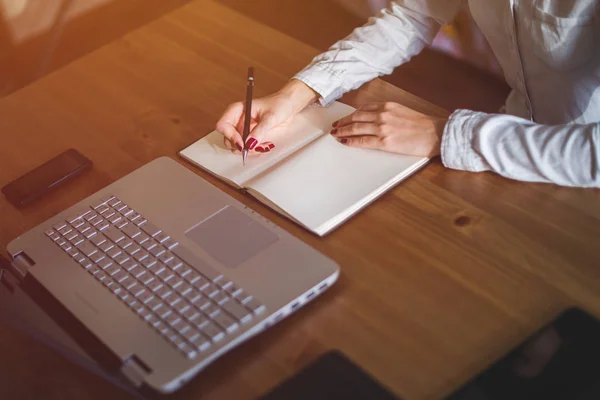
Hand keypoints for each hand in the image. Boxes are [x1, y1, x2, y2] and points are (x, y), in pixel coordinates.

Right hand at [216, 79, 317, 152]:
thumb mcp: (270, 117)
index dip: (230, 136)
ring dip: (249, 150)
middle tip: (254, 148)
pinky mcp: (250, 136)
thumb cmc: (279, 104)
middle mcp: (237, 120)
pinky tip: (264, 145)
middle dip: (240, 146)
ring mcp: (243, 129)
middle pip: (228, 139)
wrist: (289, 106)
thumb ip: (259, 131)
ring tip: (262, 146)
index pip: (222, 125)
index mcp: (237, 110)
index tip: (242, 143)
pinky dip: (254, 150)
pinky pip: (247, 147)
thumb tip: (249, 144)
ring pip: (236, 146)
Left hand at [330, 102, 446, 156]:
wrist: (436, 133)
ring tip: (335, 134)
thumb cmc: (423, 125)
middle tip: (335, 126)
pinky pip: (362, 141)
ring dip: (343, 131)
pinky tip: (344, 142)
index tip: (344, 118)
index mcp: (387, 106)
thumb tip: (375, 120)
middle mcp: (382, 114)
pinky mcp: (384, 141)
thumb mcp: (403, 111)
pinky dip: (351, 141)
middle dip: (342, 122)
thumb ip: (388, 113)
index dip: (351, 114)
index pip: (363, 109)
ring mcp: (382, 128)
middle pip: (356, 117)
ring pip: (355, 128)